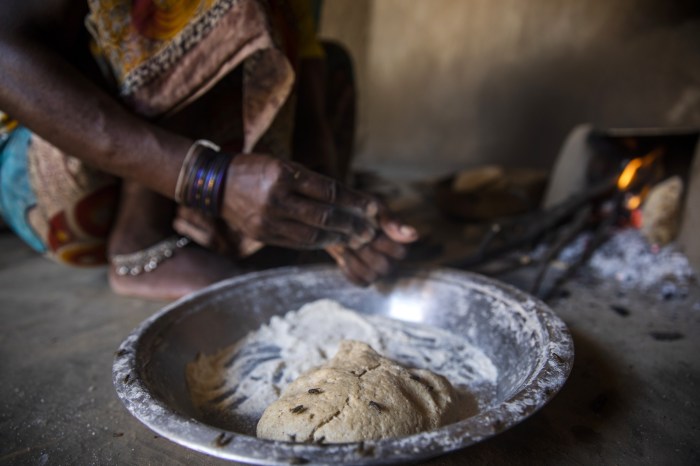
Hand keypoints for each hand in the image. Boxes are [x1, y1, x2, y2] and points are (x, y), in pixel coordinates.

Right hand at [221, 154, 376, 248]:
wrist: (215, 184)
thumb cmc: (256, 169)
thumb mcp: (283, 164)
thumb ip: (311, 182)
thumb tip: (347, 200)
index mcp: (283, 173)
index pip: (329, 190)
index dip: (355, 202)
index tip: (373, 209)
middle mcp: (276, 197)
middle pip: (325, 215)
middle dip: (352, 225)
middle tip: (369, 230)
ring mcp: (268, 218)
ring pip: (313, 233)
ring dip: (339, 238)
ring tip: (355, 239)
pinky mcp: (263, 234)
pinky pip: (298, 242)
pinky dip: (318, 242)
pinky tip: (331, 241)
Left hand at [326, 207, 417, 285]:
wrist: (338, 216)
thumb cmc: (360, 210)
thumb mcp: (374, 208)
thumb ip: (391, 221)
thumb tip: (414, 235)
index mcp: (401, 242)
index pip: (400, 252)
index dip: (381, 243)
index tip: (369, 230)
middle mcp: (394, 259)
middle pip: (384, 267)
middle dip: (365, 251)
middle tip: (353, 237)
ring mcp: (379, 271)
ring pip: (372, 276)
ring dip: (355, 260)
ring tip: (346, 244)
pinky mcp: (365, 278)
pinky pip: (361, 281)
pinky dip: (350, 269)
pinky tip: (344, 254)